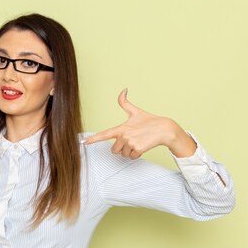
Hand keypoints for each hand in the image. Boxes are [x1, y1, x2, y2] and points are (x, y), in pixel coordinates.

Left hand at [82, 89, 196, 158]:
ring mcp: (130, 143)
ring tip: (139, 142)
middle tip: (132, 140)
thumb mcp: (135, 112)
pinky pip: (132, 157)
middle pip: (114, 150)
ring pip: (124, 155)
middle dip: (122, 148)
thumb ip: (125, 103)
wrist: (164, 129)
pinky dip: (137, 154)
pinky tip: (143, 146)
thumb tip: (123, 89)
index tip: (83, 142)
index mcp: (121, 128)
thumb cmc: (149, 121)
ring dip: (131, 151)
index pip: (104, 134)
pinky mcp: (138, 149)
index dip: (92, 139)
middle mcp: (124, 136)